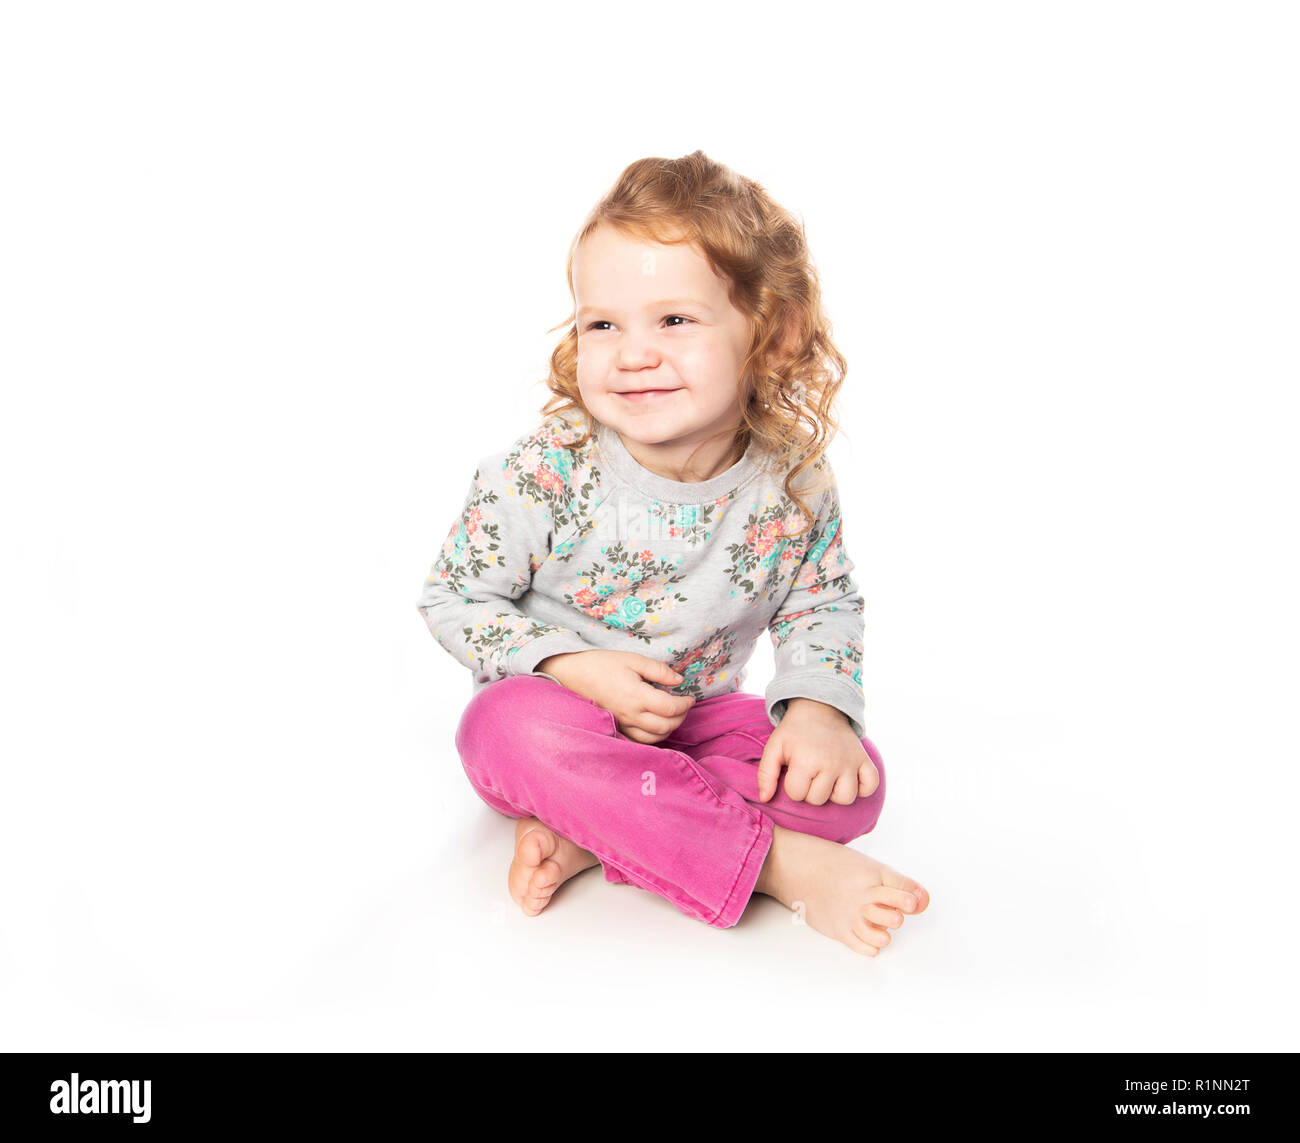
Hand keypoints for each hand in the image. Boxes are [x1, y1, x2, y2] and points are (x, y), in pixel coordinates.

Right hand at [536, 650, 695, 743]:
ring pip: (654, 738)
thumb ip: (658, 670)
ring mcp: (623, 724)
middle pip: (666, 727)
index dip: (685, 705)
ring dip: (669, 729)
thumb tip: (679, 680)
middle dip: (681, 718)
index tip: (689, 697)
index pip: (670, 708)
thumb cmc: (601, 664)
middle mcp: (631, 715)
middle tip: (684, 706)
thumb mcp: (632, 659)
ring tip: (672, 716)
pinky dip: (652, 738)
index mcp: (637, 696)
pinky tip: (655, 727)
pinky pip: (639, 741)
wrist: (571, 675)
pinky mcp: (616, 728)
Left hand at [756, 699, 878, 804]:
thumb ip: (765, 774)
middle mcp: (831, 763)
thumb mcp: (774, 747)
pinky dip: (863, 788)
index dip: (792, 787)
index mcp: (806, 760)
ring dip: (834, 793)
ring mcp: (850, 762)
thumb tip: (764, 799)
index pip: (797, 795)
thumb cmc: (795, 732)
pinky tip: (849, 780)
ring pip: (845, 798)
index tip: (793, 772)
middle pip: (819, 799)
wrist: (819, 707)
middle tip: (809, 773)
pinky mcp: (865, 760)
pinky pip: (871, 785)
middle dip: (810, 790)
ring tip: (827, 779)